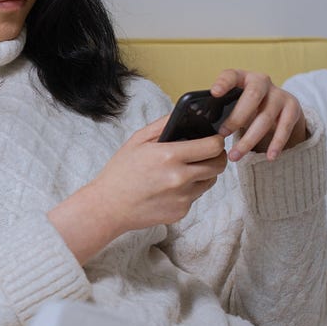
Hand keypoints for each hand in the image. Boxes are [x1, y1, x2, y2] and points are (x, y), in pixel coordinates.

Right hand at [56, 116, 226, 241]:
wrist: (108, 207)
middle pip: (218, 164)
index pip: (213, 146)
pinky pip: (195, 196)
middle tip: (207, 153)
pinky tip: (171, 187)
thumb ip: (163, 125)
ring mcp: (182, 197)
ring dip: (204, 173)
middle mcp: (180, 178)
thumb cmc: (120, 172)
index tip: (214, 139)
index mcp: (169, 156)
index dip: (217, 141)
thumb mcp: (137, 140)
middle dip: (216, 156)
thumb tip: (186, 114)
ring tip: (186, 169)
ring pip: (210, 181)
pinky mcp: (181, 211)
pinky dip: (189, 190)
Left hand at [210, 69, 308, 160]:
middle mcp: (263, 82)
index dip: (223, 83)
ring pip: (265, 117)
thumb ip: (221, 107)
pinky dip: (277, 143)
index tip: (214, 93)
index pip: (232, 75)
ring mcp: (280, 95)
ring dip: (249, 139)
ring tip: (235, 155)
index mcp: (243, 77)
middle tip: (222, 134)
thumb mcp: (234, 99)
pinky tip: (270, 156)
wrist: (278, 103)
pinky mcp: (292, 109)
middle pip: (252, 97)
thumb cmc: (246, 104)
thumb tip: (201, 127)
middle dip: (236, 117)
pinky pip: (285, 128)